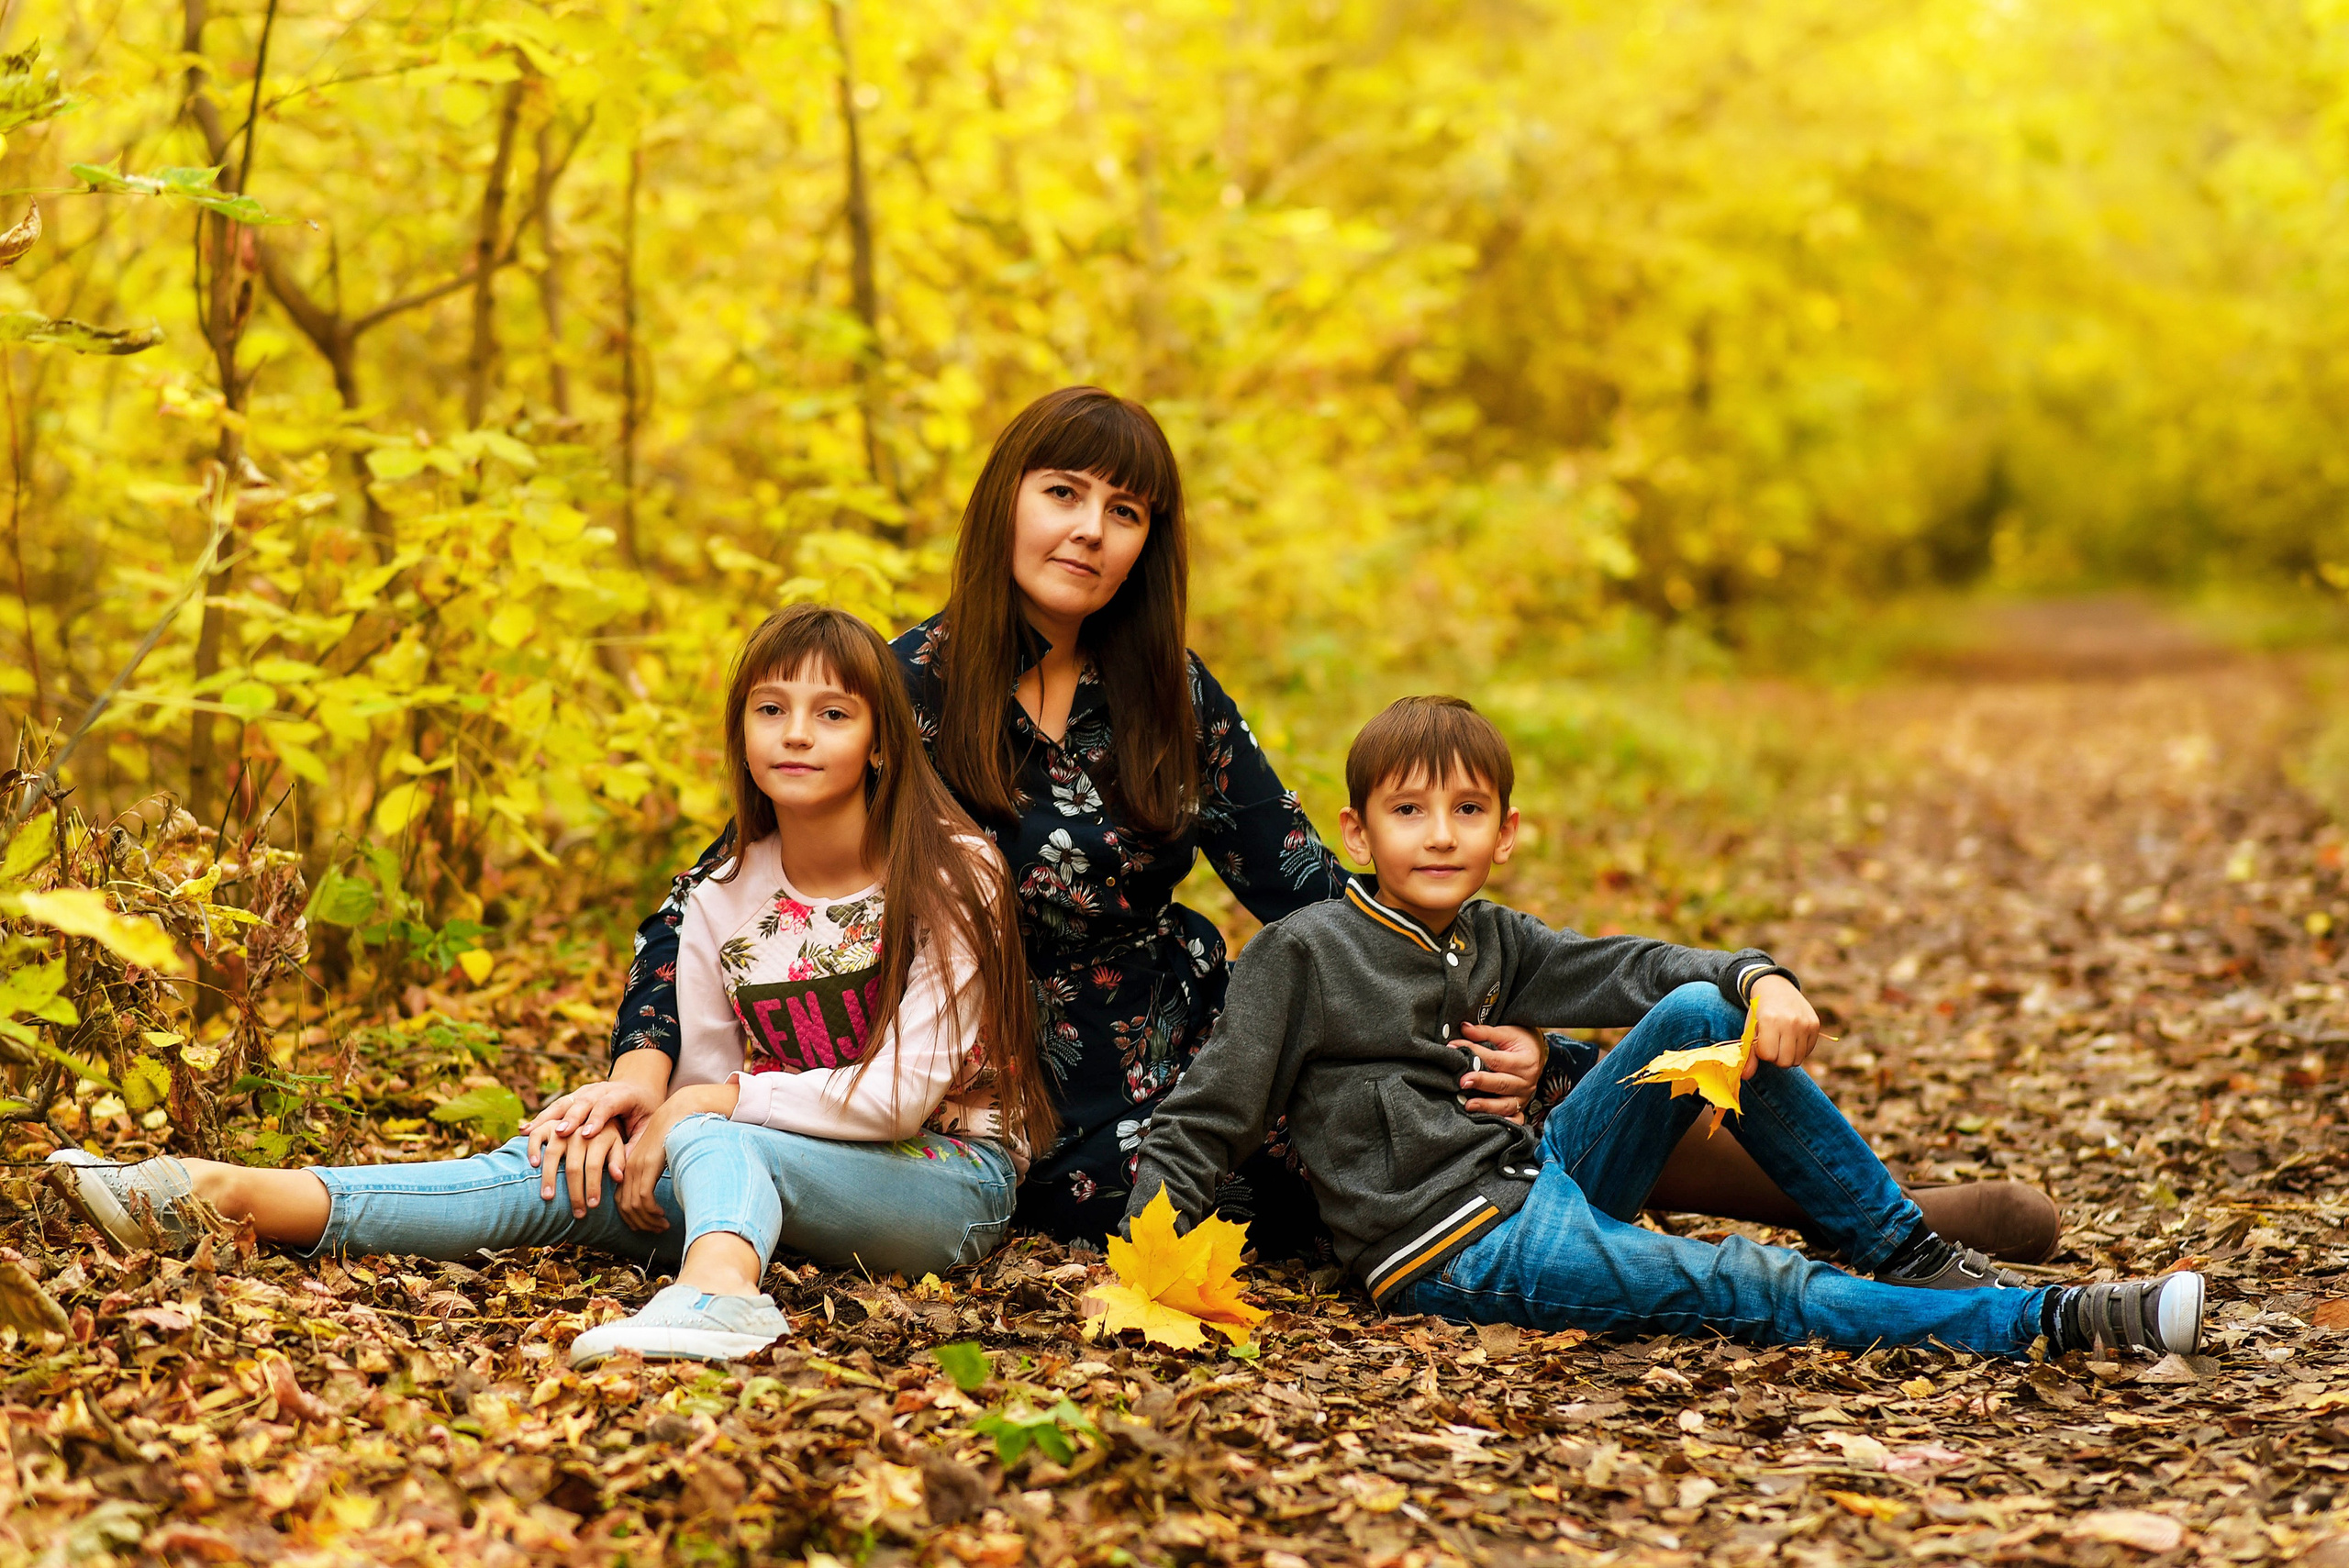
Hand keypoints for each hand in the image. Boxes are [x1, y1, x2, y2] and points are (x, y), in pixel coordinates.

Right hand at [526, 1049, 671, 1170]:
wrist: (638, 1087)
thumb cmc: (643, 1113)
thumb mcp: (647, 1126)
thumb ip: (634, 1146)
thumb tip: (619, 1176)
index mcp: (624, 1095)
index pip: (609, 1104)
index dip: (597, 1118)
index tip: (586, 1135)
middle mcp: (602, 1090)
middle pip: (584, 1102)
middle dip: (572, 1119)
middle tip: (560, 1134)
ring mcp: (585, 1092)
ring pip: (565, 1103)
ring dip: (548, 1119)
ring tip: (532, 1134)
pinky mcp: (573, 1097)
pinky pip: (555, 1107)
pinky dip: (540, 1119)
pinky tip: (526, 1132)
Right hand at [534, 1121, 631, 1217]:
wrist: (602, 1102)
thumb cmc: (613, 1129)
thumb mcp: (623, 1141)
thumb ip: (620, 1158)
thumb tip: (618, 1178)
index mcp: (603, 1134)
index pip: (595, 1165)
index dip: (593, 1185)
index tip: (593, 1205)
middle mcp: (582, 1130)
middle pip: (575, 1165)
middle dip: (575, 1191)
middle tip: (577, 1213)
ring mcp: (564, 1125)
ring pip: (554, 1152)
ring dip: (549, 1176)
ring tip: (548, 1198)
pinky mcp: (550, 1123)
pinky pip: (538, 1134)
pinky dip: (533, 1148)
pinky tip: (533, 1165)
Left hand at [617, 1118, 671, 1233]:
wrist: (678, 1113)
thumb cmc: (674, 1135)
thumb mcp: (659, 1158)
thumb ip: (653, 1175)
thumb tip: (657, 1198)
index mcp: (629, 1167)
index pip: (622, 1201)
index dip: (633, 1219)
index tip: (648, 1226)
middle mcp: (629, 1169)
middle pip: (626, 1207)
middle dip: (640, 1224)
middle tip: (657, 1230)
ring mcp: (637, 1167)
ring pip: (634, 1206)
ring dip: (648, 1221)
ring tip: (662, 1226)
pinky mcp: (648, 1166)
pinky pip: (644, 1198)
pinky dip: (652, 1212)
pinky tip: (663, 1215)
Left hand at [1458, 1022, 1545, 1123]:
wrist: (1538, 1051)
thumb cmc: (1520, 1041)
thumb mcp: (1506, 1032)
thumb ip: (1484, 1032)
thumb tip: (1463, 1028)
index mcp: (1525, 1060)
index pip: (1496, 1059)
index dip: (1474, 1053)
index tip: (1454, 1049)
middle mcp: (1527, 1081)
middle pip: (1502, 1084)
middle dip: (1481, 1083)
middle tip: (1462, 1082)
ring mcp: (1525, 1096)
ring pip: (1506, 1105)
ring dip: (1487, 1106)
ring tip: (1468, 1105)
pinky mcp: (1521, 1107)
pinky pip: (1515, 1119)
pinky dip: (1505, 1123)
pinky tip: (1492, 1123)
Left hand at [1743, 974, 1820, 1079]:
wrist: (1776, 987)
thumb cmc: (1760, 1011)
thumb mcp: (1750, 1029)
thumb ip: (1748, 1054)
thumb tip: (1746, 1077)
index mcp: (1770, 1021)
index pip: (1768, 1056)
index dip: (1762, 1053)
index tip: (1761, 1043)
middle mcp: (1790, 1022)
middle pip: (1785, 1062)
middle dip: (1776, 1057)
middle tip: (1772, 1044)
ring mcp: (1805, 1023)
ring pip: (1797, 1059)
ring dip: (1787, 1055)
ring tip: (1781, 1041)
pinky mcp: (1815, 1025)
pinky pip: (1808, 1051)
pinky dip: (1799, 1049)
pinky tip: (1792, 1037)